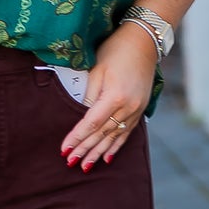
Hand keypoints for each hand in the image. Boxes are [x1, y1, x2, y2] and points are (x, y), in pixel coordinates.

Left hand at [60, 23, 156, 170]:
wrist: (144, 42)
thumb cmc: (116, 50)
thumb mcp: (97, 70)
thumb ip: (89, 95)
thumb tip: (81, 116)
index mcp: (115, 96)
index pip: (91, 124)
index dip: (77, 138)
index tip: (64, 150)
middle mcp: (128, 107)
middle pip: (102, 134)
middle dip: (85, 149)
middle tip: (71, 163)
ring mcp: (136, 110)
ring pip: (114, 137)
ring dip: (98, 152)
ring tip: (86, 166)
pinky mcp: (140, 109)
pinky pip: (126, 133)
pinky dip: (115, 146)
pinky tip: (107, 158)